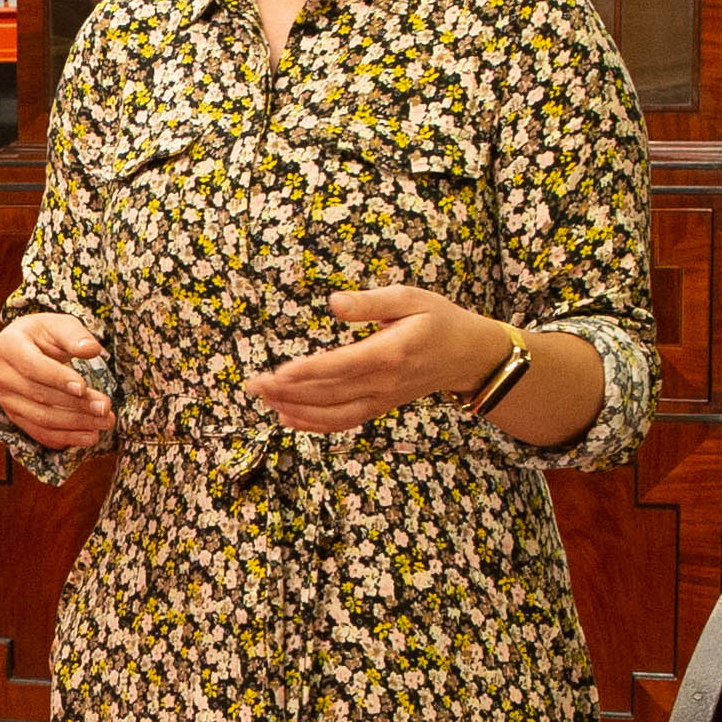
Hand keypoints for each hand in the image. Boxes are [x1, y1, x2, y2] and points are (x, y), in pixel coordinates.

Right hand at [0, 308, 113, 451]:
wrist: (23, 349)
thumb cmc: (43, 335)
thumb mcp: (58, 325)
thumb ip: (75, 335)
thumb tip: (92, 349)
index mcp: (8, 346)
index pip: (33, 366)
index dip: (58, 378)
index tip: (83, 387)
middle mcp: (1, 375)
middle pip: (39, 396)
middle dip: (76, 404)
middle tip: (105, 407)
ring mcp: (5, 399)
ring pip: (41, 419)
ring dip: (76, 424)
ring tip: (104, 422)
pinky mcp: (14, 416)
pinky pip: (40, 433)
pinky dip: (66, 438)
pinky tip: (89, 436)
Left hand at [247, 285, 507, 436]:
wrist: (468, 355)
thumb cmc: (438, 320)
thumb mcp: (409, 298)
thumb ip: (370, 302)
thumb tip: (334, 303)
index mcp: (390, 352)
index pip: (342, 367)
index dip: (308, 372)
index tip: (278, 373)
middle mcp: (383, 382)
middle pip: (328, 392)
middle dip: (287, 391)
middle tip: (252, 383)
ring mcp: (381, 399)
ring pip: (331, 412)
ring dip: (293, 408)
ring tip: (262, 397)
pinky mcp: (379, 407)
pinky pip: (342, 422)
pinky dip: (313, 424)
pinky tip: (286, 417)